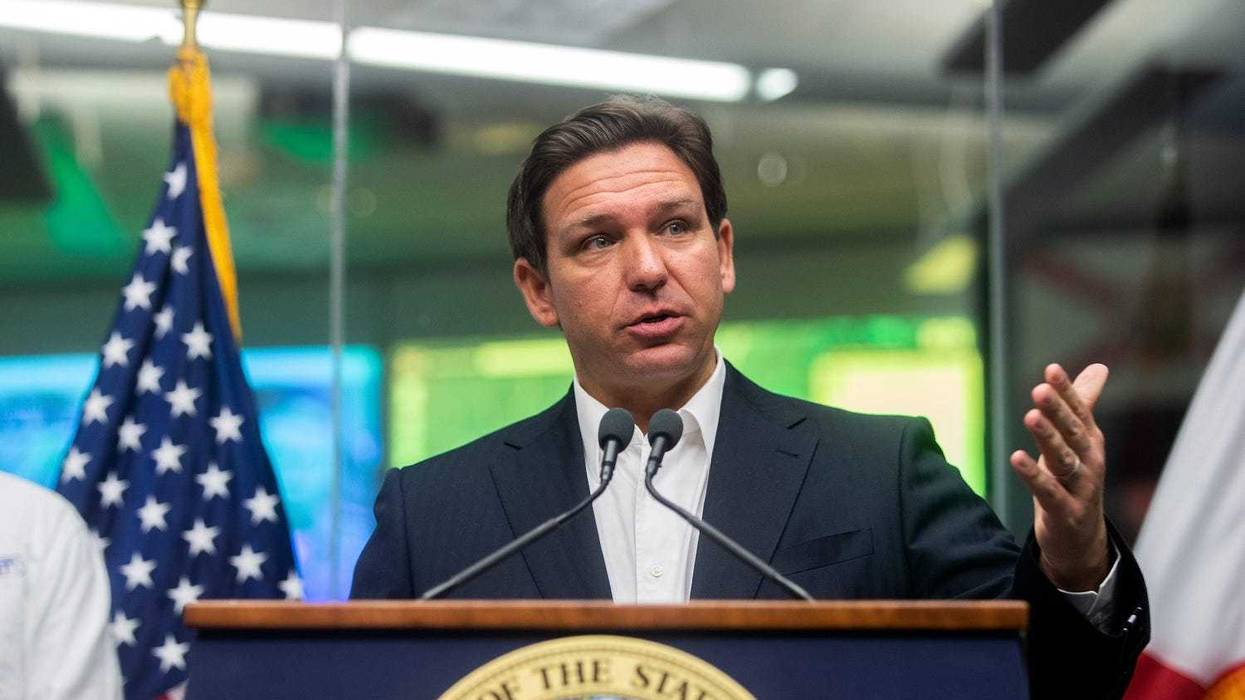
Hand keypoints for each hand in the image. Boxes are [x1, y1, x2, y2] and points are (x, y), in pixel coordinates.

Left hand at [1010, 363, 1110, 590]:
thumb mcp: (1077, 441)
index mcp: (1090, 441)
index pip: (1079, 411)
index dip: (1066, 391)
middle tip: (1040, 389)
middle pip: (1073, 432)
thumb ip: (1083, 404)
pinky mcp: (1066, 512)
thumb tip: (1100, 367)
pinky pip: (1049, 492)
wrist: (1081, 538)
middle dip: (1058, 410)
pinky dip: (1034, 476)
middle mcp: (1090, 461)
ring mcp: (1081, 488)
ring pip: (1064, 460)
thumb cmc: (1075, 481)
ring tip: (1030, 416)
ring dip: (1048, 438)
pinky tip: (1016, 458)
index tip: (1051, 369)